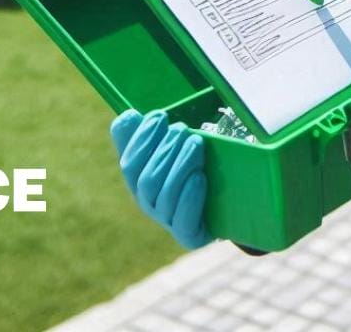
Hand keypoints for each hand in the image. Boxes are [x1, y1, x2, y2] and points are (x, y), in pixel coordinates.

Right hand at [110, 108, 210, 248]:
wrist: (221, 203)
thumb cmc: (192, 165)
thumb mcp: (171, 145)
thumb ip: (148, 131)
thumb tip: (128, 116)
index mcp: (138, 178)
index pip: (129, 161)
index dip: (140, 139)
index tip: (160, 116)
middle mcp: (147, 201)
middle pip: (146, 179)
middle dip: (164, 150)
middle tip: (182, 129)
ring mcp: (166, 220)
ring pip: (163, 196)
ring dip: (179, 166)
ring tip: (196, 144)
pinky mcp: (188, 235)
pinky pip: (183, 220)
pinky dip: (189, 197)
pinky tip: (199, 177)